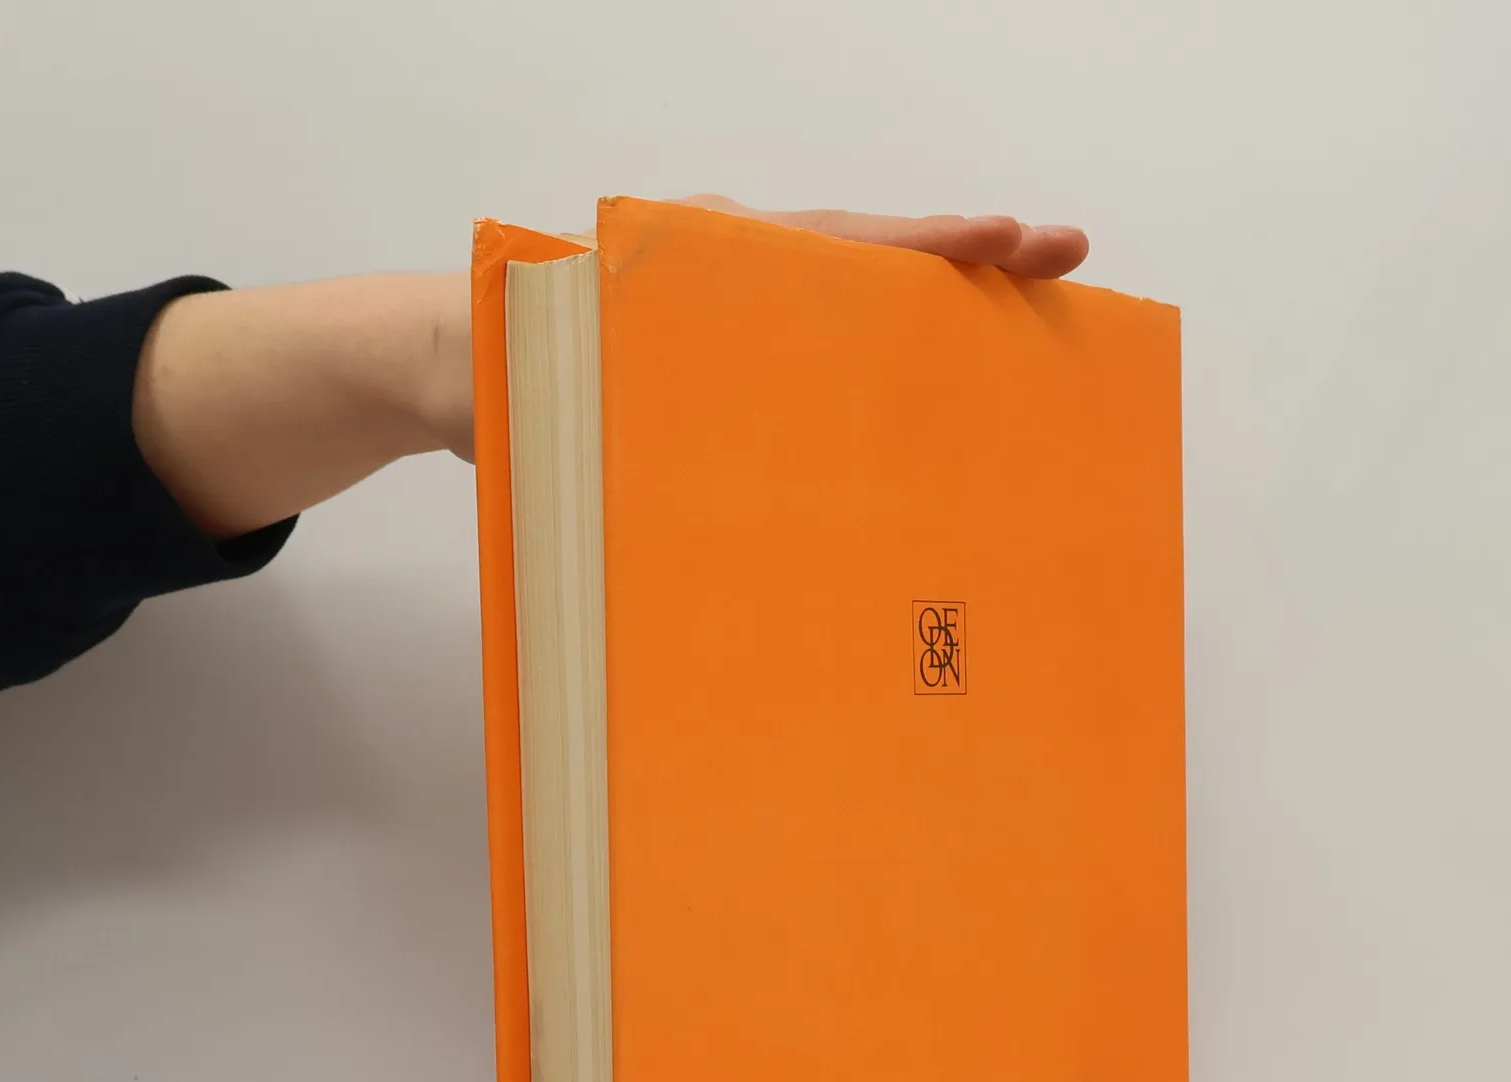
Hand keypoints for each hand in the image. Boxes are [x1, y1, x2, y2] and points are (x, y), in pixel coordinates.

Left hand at [135, 198, 1090, 538]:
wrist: (449, 370)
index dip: (917, 247)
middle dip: (964, 260)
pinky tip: (933, 412)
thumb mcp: (533, 368)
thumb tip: (639, 404)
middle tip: (1062, 258)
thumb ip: (579, 379)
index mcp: (702, 262)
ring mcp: (740, 317)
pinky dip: (884, 368)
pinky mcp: (732, 366)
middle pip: (870, 259)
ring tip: (1028, 333)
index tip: (1000, 241)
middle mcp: (734, 275)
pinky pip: (824, 357)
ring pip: (857, 306)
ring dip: (936, 319)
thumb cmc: (493, 367)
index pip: (829, 244)